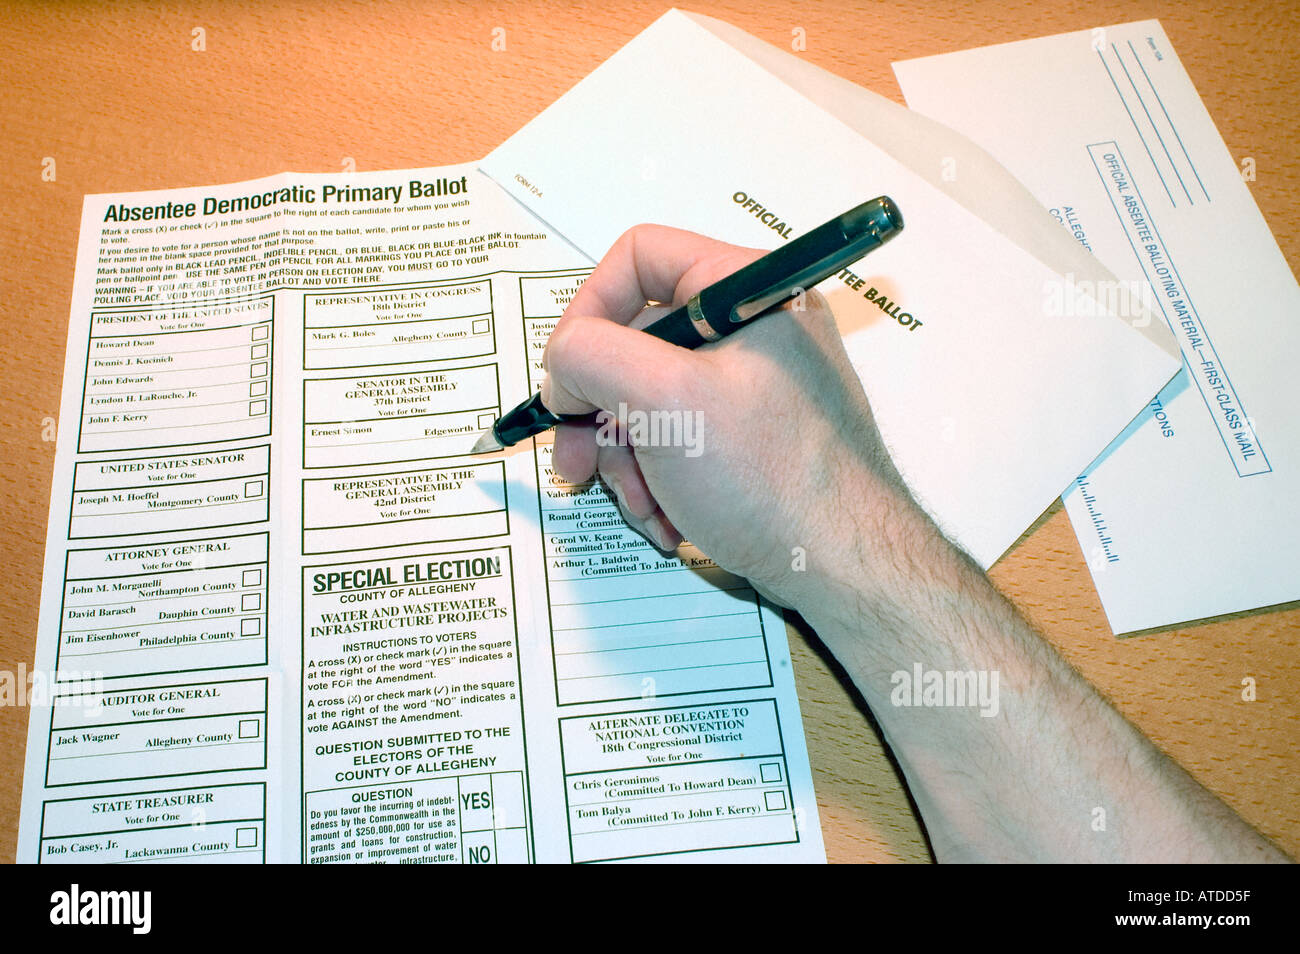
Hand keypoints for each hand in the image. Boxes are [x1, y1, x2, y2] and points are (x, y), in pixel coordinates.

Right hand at [540, 223, 941, 618]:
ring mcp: (754, 383)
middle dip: (602, 411)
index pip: (639, 257)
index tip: (566, 377)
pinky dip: (659, 481)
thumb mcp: (664, 402)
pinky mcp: (753, 435)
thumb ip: (591, 356)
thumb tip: (563, 366)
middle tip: (578, 462)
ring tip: (645, 506)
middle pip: (634, 341)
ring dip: (628, 460)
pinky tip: (671, 520)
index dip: (587, 311)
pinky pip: (678, 440)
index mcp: (746, 289)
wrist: (843, 567)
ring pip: (648, 401)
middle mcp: (753, 326)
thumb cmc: (773, 479)